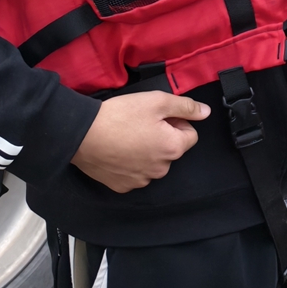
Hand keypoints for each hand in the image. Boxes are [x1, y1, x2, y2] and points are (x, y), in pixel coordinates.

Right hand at [71, 92, 208, 193]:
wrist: (81, 134)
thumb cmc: (120, 116)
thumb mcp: (157, 101)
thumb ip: (186, 107)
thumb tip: (205, 112)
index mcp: (172, 149)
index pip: (190, 135)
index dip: (176, 122)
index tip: (158, 117)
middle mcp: (160, 170)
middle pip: (172, 150)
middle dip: (162, 137)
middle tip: (141, 124)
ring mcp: (140, 181)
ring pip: (154, 163)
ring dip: (147, 151)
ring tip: (127, 136)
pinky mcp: (122, 186)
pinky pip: (135, 174)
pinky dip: (131, 163)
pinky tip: (118, 150)